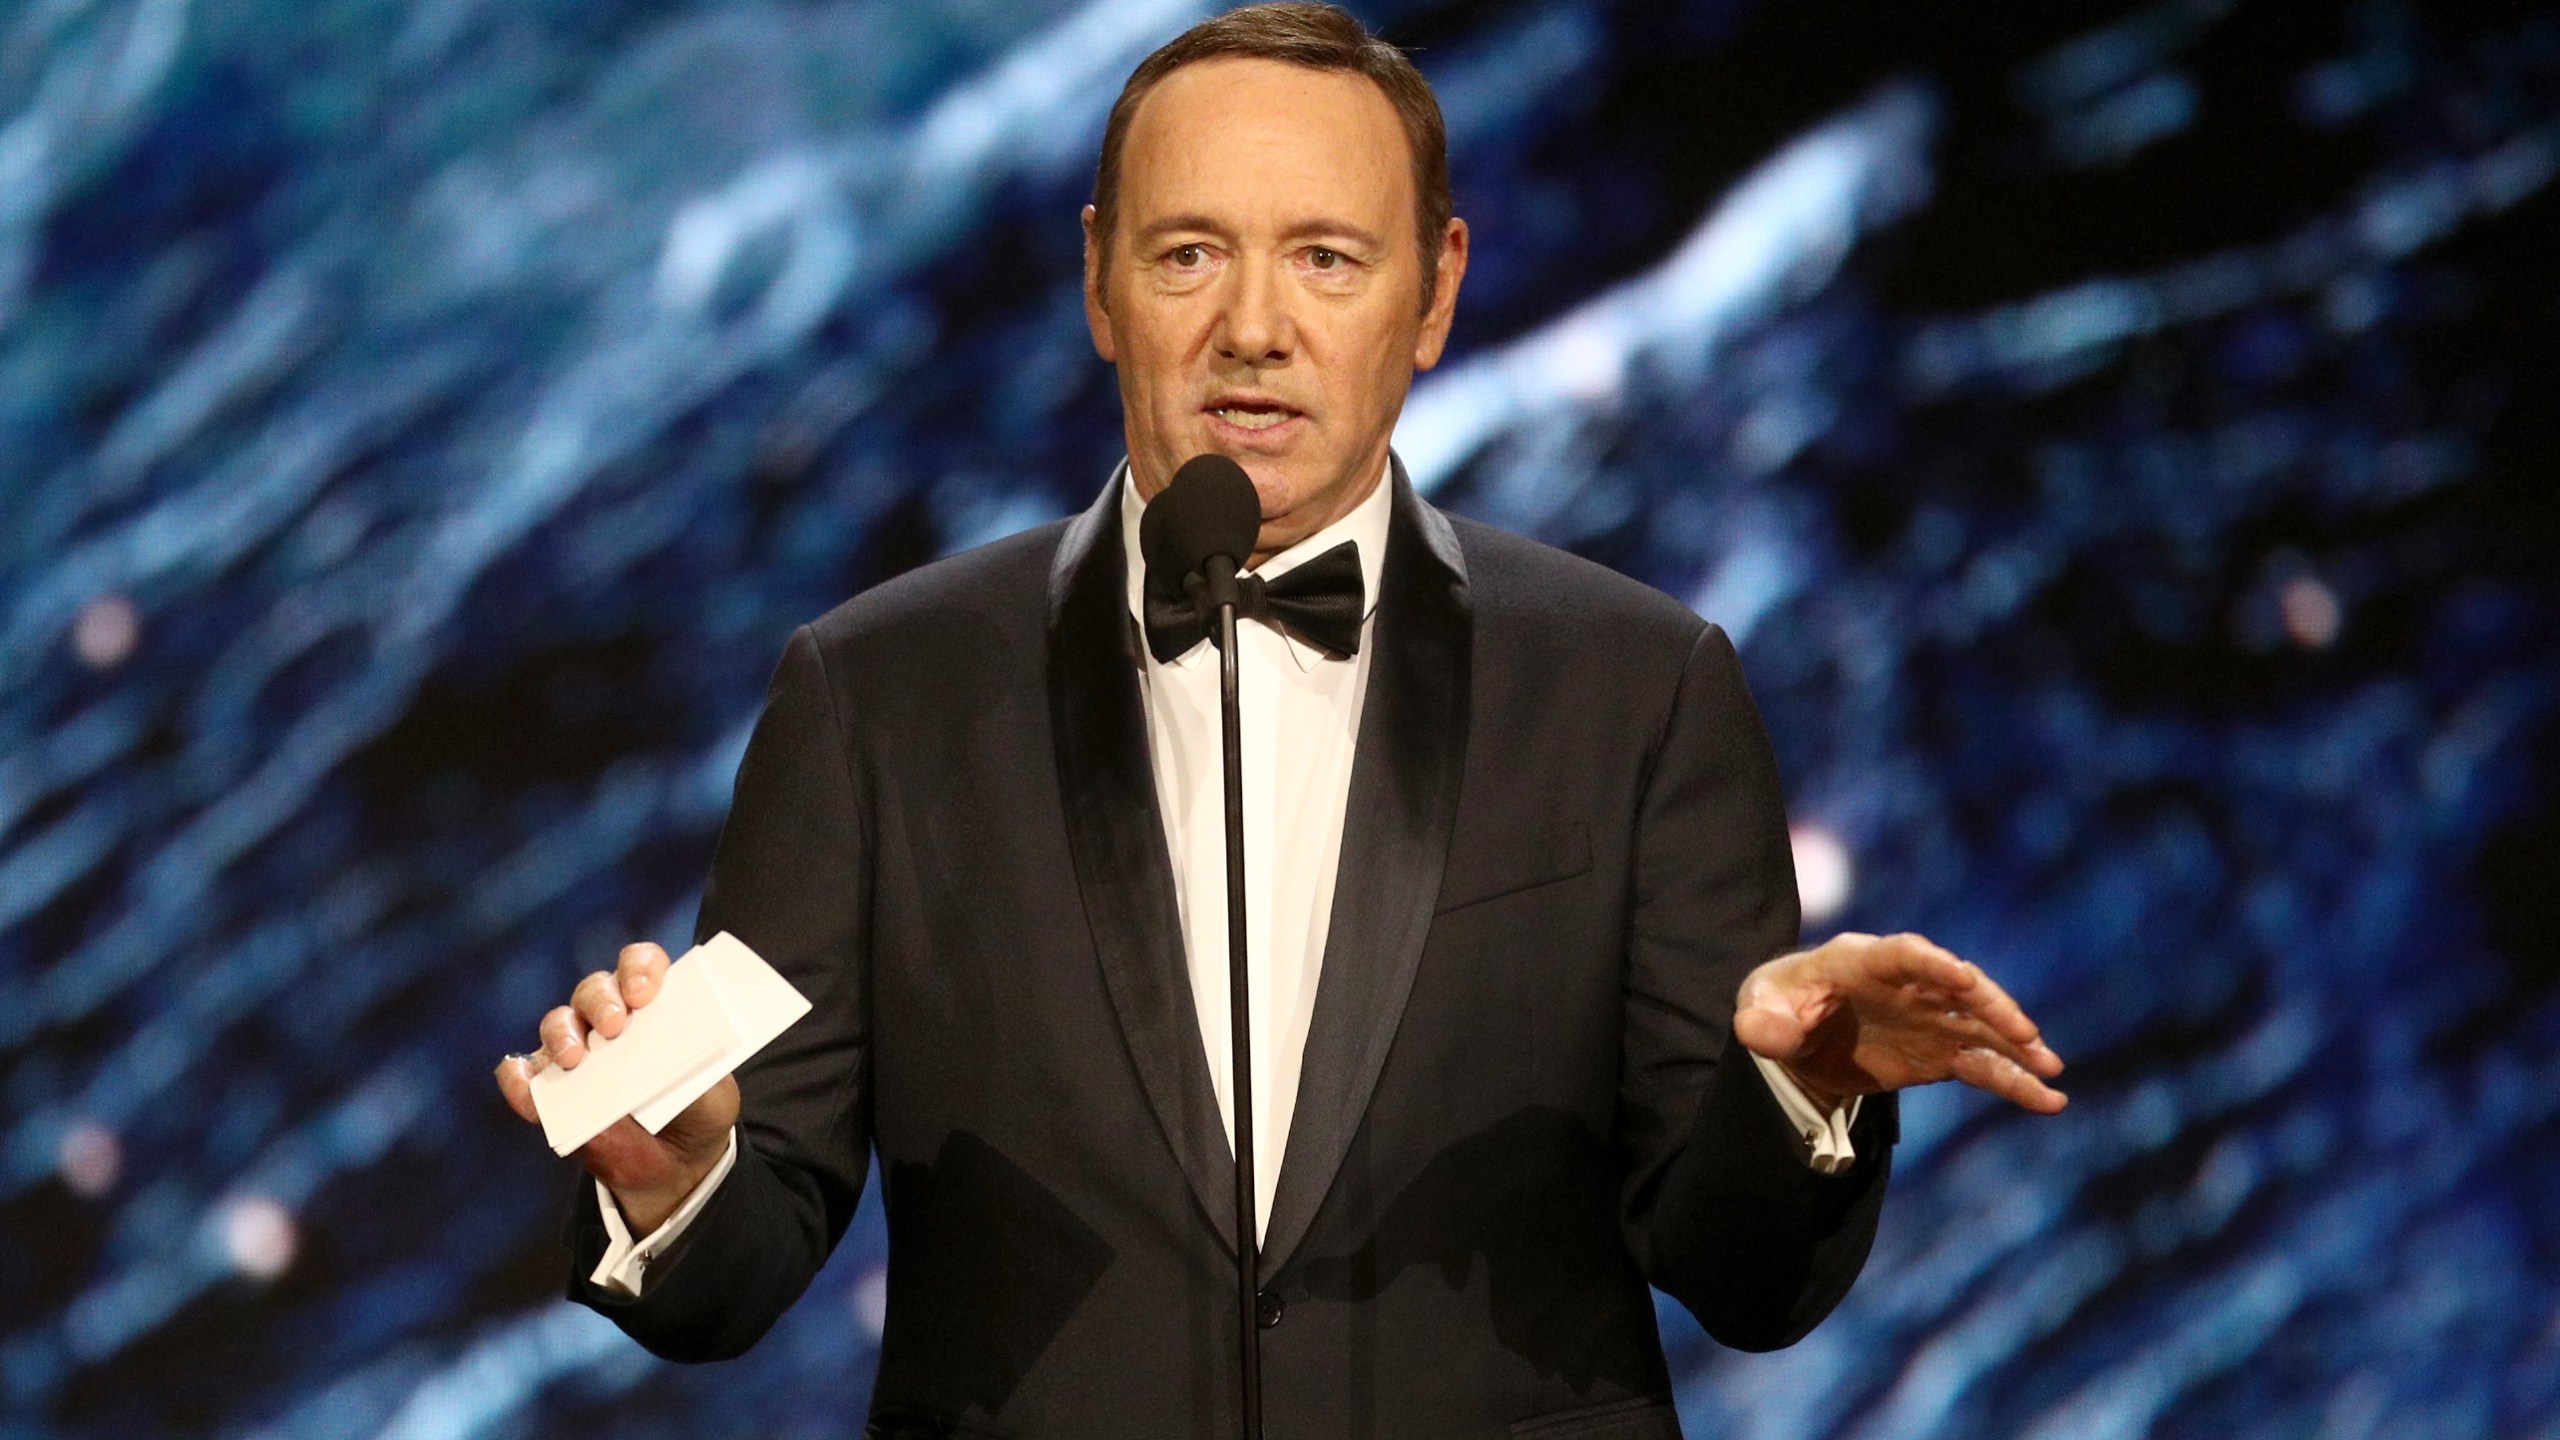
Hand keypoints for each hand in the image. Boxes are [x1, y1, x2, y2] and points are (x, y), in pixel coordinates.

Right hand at [492, 942, 739, 1232]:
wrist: (678, 1165)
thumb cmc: (698, 1109)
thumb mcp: (714, 1088)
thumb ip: (697, 1066)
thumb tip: (674, 1046)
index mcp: (654, 1005)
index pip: (641, 965)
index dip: (638, 969)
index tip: (643, 993)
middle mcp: (610, 1018)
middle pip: (593, 990)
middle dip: (600, 1001)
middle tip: (612, 1026)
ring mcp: (579, 1052)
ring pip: (557, 1024)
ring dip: (561, 1035)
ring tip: (574, 1060)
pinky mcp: (553, 1090)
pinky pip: (525, 1075)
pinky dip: (520, 1079)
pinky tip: (528, 1089)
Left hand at [1734, 932, 2066, 1114]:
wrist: (1796, 1033)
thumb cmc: (1778, 1006)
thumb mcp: (1759, 1010)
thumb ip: (1761, 1021)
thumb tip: (1765, 1034)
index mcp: (1861, 960)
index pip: (1903, 955)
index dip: (1933, 964)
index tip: (1963, 978)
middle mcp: (1907, 984)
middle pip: (1957, 989)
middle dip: (1992, 1008)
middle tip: (2025, 1034)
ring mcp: (1928, 1018)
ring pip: (1980, 1028)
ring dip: (2016, 1047)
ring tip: (2051, 1070)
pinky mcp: (1938, 1052)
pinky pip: (1981, 1065)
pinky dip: (2013, 1081)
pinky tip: (2048, 1100)